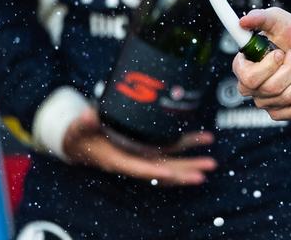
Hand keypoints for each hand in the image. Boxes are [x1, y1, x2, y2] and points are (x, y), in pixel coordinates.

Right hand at [62, 108, 215, 184]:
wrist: (82, 142)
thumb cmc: (80, 136)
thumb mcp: (78, 129)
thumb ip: (83, 123)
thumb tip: (88, 116)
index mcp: (117, 159)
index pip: (137, 168)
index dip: (153, 172)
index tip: (169, 174)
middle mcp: (134, 161)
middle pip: (162, 170)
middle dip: (184, 171)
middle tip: (207, 169)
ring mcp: (143, 156)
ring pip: (170, 163)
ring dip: (190, 163)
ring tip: (211, 162)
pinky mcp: (148, 149)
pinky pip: (169, 152)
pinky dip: (186, 148)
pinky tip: (202, 140)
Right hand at [232, 7, 290, 119]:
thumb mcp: (279, 20)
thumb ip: (261, 18)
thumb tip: (243, 21)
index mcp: (245, 66)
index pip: (247, 77)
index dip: (267, 66)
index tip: (279, 52)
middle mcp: (253, 88)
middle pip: (271, 88)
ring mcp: (268, 102)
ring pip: (287, 97)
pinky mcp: (284, 112)